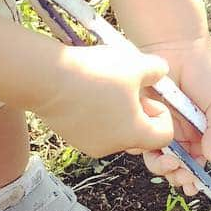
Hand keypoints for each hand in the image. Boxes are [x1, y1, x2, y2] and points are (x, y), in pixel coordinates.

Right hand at [35, 42, 175, 157]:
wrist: (46, 77)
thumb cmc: (95, 73)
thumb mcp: (136, 64)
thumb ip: (157, 70)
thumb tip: (160, 73)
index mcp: (134, 135)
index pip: (164, 136)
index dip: (163, 114)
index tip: (148, 95)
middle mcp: (113, 147)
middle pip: (139, 133)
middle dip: (138, 110)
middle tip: (126, 87)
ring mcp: (89, 144)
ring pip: (116, 129)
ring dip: (117, 110)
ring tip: (105, 85)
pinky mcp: (70, 136)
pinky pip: (94, 126)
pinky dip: (96, 111)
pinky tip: (86, 89)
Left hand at [134, 34, 210, 195]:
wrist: (177, 46)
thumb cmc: (204, 70)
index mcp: (201, 131)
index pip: (198, 161)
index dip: (196, 176)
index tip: (194, 184)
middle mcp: (180, 132)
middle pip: (177, 165)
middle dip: (179, 176)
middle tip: (182, 177)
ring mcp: (160, 125)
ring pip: (158, 158)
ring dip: (163, 169)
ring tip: (170, 165)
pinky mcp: (142, 116)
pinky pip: (140, 140)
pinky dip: (146, 148)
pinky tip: (154, 144)